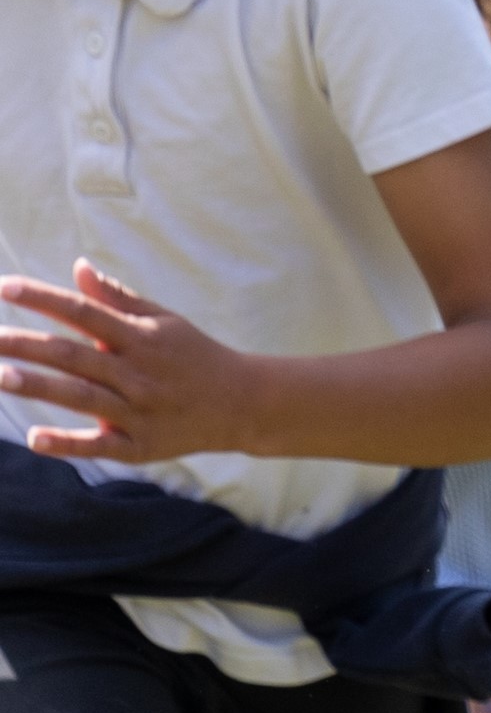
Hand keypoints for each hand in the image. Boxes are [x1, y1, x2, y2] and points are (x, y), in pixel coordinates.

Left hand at [0, 263, 260, 459]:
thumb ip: (117, 299)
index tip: (5, 287)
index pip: (85, 313)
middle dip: (28, 345)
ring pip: (81, 397)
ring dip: (39, 386)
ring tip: (1, 375)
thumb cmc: (195, 356)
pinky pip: (100, 445)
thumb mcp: (164, 321)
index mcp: (141, 338)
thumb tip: (79, 267)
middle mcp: (137, 373)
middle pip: (75, 356)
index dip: (45, 299)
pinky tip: (35, 439)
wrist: (245, 402)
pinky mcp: (141, 445)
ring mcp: (139, 411)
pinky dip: (67, 443)